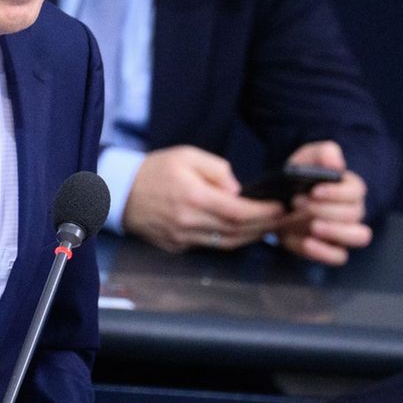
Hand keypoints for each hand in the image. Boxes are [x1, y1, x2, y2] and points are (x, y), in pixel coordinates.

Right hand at [122, 145, 285, 252]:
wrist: (119, 192)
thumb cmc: (155, 170)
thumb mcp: (187, 155)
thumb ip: (217, 169)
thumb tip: (237, 190)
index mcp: (193, 197)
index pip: (238, 212)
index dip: (264, 213)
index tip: (281, 208)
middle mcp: (188, 222)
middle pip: (236, 232)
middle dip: (264, 226)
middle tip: (283, 219)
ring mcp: (182, 238)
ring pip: (226, 244)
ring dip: (250, 237)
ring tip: (267, 226)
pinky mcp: (177, 247)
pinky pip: (209, 246)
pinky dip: (229, 240)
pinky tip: (241, 232)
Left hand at [277, 141, 372, 265]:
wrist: (279, 200)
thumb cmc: (299, 177)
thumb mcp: (307, 158)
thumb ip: (324, 153)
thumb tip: (336, 163)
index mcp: (350, 188)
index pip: (356, 191)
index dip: (337, 193)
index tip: (314, 191)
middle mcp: (353, 211)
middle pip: (355, 214)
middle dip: (326, 209)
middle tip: (298, 203)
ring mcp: (344, 232)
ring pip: (359, 236)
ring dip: (335, 231)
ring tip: (312, 226)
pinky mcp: (331, 249)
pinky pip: (339, 257)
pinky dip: (324, 252)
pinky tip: (307, 242)